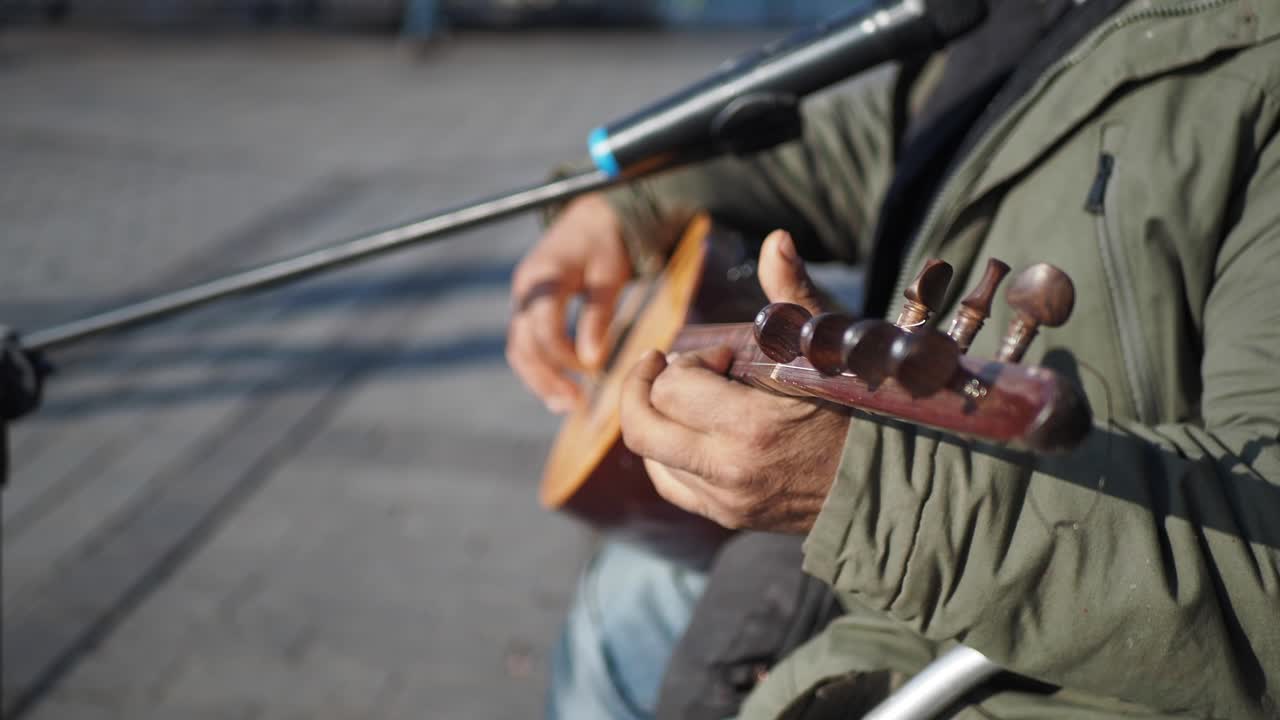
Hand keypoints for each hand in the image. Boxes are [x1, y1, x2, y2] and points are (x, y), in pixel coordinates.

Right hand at [506, 194, 631, 412]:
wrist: (592, 216)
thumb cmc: (606, 243)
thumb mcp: (609, 276)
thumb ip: (598, 317)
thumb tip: (592, 363)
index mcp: (543, 280)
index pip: (544, 331)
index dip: (566, 358)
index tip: (593, 372)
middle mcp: (524, 291)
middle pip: (522, 347)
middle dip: (546, 380)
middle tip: (575, 405)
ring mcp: (521, 300)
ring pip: (518, 350)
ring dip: (539, 380)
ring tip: (566, 404)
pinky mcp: (527, 308)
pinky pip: (525, 344)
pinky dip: (539, 367)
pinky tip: (561, 385)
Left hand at [619, 231, 849, 532]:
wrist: (892, 482)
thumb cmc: (861, 406)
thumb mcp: (829, 347)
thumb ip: (793, 295)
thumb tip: (776, 241)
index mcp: (752, 427)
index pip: (673, 387)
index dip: (688, 360)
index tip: (721, 356)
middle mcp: (730, 471)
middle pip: (642, 427)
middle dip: (642, 385)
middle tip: (661, 363)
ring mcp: (727, 500)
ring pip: (650, 456)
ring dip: (654, 418)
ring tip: (681, 395)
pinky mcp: (728, 517)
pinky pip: (670, 484)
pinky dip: (665, 453)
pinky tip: (684, 430)